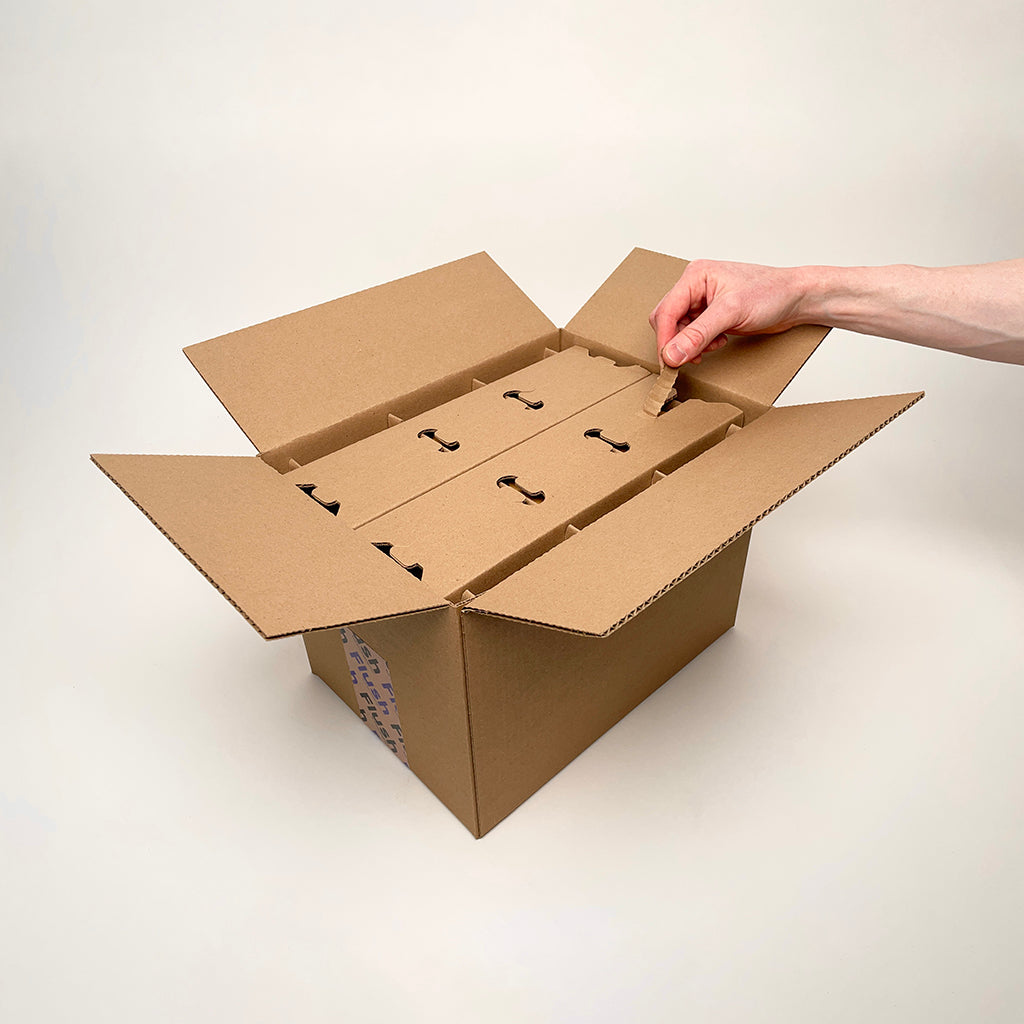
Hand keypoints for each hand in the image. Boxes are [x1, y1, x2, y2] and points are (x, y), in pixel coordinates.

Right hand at [650, 260, 807, 366]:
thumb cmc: (771, 292)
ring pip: (680, 330)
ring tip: (712, 346)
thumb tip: (672, 353)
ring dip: (692, 344)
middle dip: (678, 342)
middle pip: (668, 321)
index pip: (666, 311)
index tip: (669, 361)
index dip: (665, 338)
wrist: (796, 298)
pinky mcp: (712, 314)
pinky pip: (693, 334)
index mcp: (695, 276)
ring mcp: (703, 300)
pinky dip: (701, 344)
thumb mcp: (731, 313)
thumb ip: (698, 334)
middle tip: (690, 359)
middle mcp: (696, 286)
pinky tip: (718, 342)